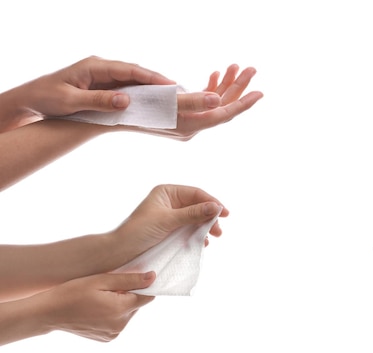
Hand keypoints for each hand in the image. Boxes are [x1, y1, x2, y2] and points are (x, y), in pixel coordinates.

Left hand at [10, 56, 174, 127]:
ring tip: (173, 101)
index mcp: (95, 66)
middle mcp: (102, 69)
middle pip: (137, 74)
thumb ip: (99, 100)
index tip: (171, 85)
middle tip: (181, 94)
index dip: (152, 77)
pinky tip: (154, 106)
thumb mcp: (71, 101)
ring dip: (152, 91)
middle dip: (159, 83)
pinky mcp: (104, 89)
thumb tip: (126, 100)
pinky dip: (142, 97)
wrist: (32, 100)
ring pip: (134, 82)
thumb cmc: (47, 98)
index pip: (130, 70)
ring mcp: (104, 78)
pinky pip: (128, 91)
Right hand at [35, 271, 155, 341]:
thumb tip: (153, 277)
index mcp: (121, 309)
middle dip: (126, 295)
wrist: (49, 313)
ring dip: (119, 305)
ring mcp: (114, 333)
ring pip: (127, 313)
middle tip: (106, 289)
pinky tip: (96, 310)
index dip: (142, 286)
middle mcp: (121, 325)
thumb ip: (130, 280)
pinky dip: (112, 315)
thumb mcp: (101, 280)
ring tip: (99, 299)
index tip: (131, 280)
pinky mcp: (108, 338)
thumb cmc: (73, 292)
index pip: (147, 297)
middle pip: (136, 305)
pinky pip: (118, 322)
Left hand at [113, 184, 228, 261]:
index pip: (196, 194)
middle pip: (198, 206)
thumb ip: (193, 213)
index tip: (224, 213)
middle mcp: (170, 202)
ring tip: (211, 238)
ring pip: (196, 220)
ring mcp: (171, 217)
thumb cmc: (139, 232)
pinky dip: (197, 236)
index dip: (212, 202)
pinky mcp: (171, 232)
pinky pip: (190, 231)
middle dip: (209, 218)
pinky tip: (201, 243)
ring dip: (205, 228)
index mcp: (167, 192)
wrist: (121, 252)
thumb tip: (216, 207)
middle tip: (218, 231)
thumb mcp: (168, 221)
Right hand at [141, 64, 262, 140]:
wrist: (109, 115)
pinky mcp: (180, 113)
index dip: (243, 103)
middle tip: (253, 68)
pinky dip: (210, 86)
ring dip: (225, 84)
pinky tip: (216, 74)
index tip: (261, 92)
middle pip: (222, 107)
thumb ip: (192, 101)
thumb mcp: (163, 102)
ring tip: (237, 66)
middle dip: (238, 87)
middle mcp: (192, 126)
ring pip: (213, 102)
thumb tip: (218, 100)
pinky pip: (202, 100)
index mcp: (191, 126)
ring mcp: (186, 120)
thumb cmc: (133, 106)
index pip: (223, 115)